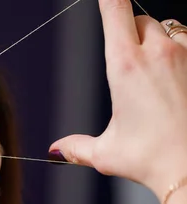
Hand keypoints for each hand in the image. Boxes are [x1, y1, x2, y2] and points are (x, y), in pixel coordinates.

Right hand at [49, 0, 186, 200]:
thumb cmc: (152, 159)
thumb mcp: (106, 154)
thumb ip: (77, 147)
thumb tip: (57, 149)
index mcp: (125, 67)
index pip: (114, 10)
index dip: (107, 1)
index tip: (103, 0)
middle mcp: (156, 54)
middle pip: (138, 19)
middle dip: (128, 32)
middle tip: (123, 58)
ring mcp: (185, 57)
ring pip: (166, 28)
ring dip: (155, 38)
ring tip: (150, 66)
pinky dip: (178, 51)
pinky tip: (172, 74)